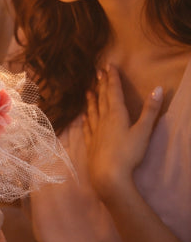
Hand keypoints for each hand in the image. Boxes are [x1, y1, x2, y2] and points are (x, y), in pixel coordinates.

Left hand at [82, 65, 162, 201]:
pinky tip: (84, 117)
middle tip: (98, 72)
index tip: (109, 65)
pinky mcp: (91, 144)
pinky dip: (86, 119)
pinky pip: (87, 127)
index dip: (112, 78)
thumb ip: (150, 110)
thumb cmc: (128, 153)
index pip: (114, 91)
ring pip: (93, 111)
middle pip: (103, 98)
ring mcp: (95, 132)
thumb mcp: (143, 131)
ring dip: (92, 100)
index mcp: (117, 114)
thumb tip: (158, 88)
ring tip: (88, 91)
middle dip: (102, 84)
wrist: (108, 175)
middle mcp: (103, 120)